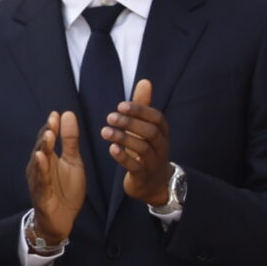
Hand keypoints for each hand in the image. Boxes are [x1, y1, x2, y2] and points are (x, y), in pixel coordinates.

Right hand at [25, 109, 85, 247]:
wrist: (61, 219)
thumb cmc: (65, 190)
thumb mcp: (73, 162)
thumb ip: (70, 141)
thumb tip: (67, 115)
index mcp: (48, 158)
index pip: (48, 139)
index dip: (52, 127)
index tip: (57, 114)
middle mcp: (39, 167)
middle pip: (42, 148)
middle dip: (47, 135)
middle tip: (52, 121)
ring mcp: (39, 180)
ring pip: (39, 162)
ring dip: (43, 148)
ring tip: (48, 136)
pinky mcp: (41, 193)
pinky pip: (41, 179)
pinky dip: (41, 168)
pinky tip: (41, 158)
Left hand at [105, 79, 174, 206]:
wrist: (153, 184)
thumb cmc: (147, 150)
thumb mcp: (145, 128)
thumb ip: (143, 107)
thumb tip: (145, 81)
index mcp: (162, 133)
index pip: (157, 118)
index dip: (140, 111)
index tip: (120, 105)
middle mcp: (161, 147)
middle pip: (151, 132)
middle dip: (131, 123)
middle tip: (110, 117)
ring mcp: (153, 162)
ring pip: (143, 148)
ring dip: (123, 138)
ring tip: (105, 131)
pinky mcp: (143, 176)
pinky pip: (136, 166)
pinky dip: (124, 157)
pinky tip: (111, 149)